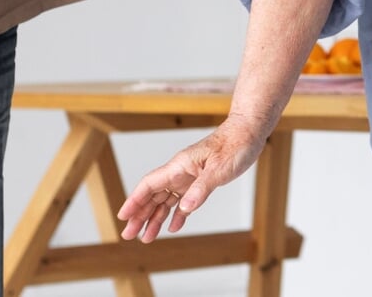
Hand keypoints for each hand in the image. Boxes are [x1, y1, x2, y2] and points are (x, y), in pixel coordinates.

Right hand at [117, 118, 269, 241]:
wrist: (248, 133)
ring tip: (146, 237)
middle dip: (139, 215)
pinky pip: (184, 201)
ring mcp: (189, 178)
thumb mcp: (219, 169)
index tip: (123, 216)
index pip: (149, 185)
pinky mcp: (201, 182)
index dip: (134, 200)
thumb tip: (185, 208)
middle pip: (153, 196)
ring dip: (155, 218)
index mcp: (179, 166)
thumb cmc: (234, 145)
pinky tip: (173, 227)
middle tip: (128, 235)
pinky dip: (177, 214)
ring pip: (166, 201)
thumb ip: (201, 188)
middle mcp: (180, 172)